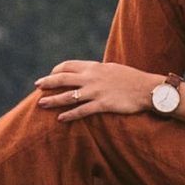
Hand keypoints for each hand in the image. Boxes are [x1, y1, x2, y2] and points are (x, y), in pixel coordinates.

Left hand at [35, 59, 159, 118]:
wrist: (147, 88)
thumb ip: (98, 71)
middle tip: (37, 86)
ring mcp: (97, 91)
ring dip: (53, 100)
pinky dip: (69, 115)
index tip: (50, 76)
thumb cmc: (131, 79)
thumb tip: (88, 73)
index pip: (68, 65)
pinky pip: (82, 110)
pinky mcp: (103, 104)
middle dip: (48, 82)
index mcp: (94, 67)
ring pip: (69, 96)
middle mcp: (92, 77)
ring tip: (41, 104)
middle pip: (63, 78)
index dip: (56, 70)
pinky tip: (60, 119)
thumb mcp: (112, 69)